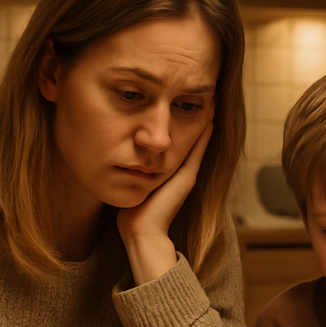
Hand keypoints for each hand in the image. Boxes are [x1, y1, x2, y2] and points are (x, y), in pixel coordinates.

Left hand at [117, 116, 213, 283]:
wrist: (140, 230)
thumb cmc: (131, 213)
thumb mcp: (130, 184)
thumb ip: (129, 171)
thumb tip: (115, 157)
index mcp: (167, 172)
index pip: (177, 142)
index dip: (179, 123)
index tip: (181, 103)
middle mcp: (180, 171)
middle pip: (190, 138)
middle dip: (193, 117)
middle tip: (203, 96)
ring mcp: (186, 173)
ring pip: (197, 140)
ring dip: (204, 121)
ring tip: (210, 101)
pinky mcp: (187, 176)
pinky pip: (198, 148)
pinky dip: (205, 133)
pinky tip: (209, 116)